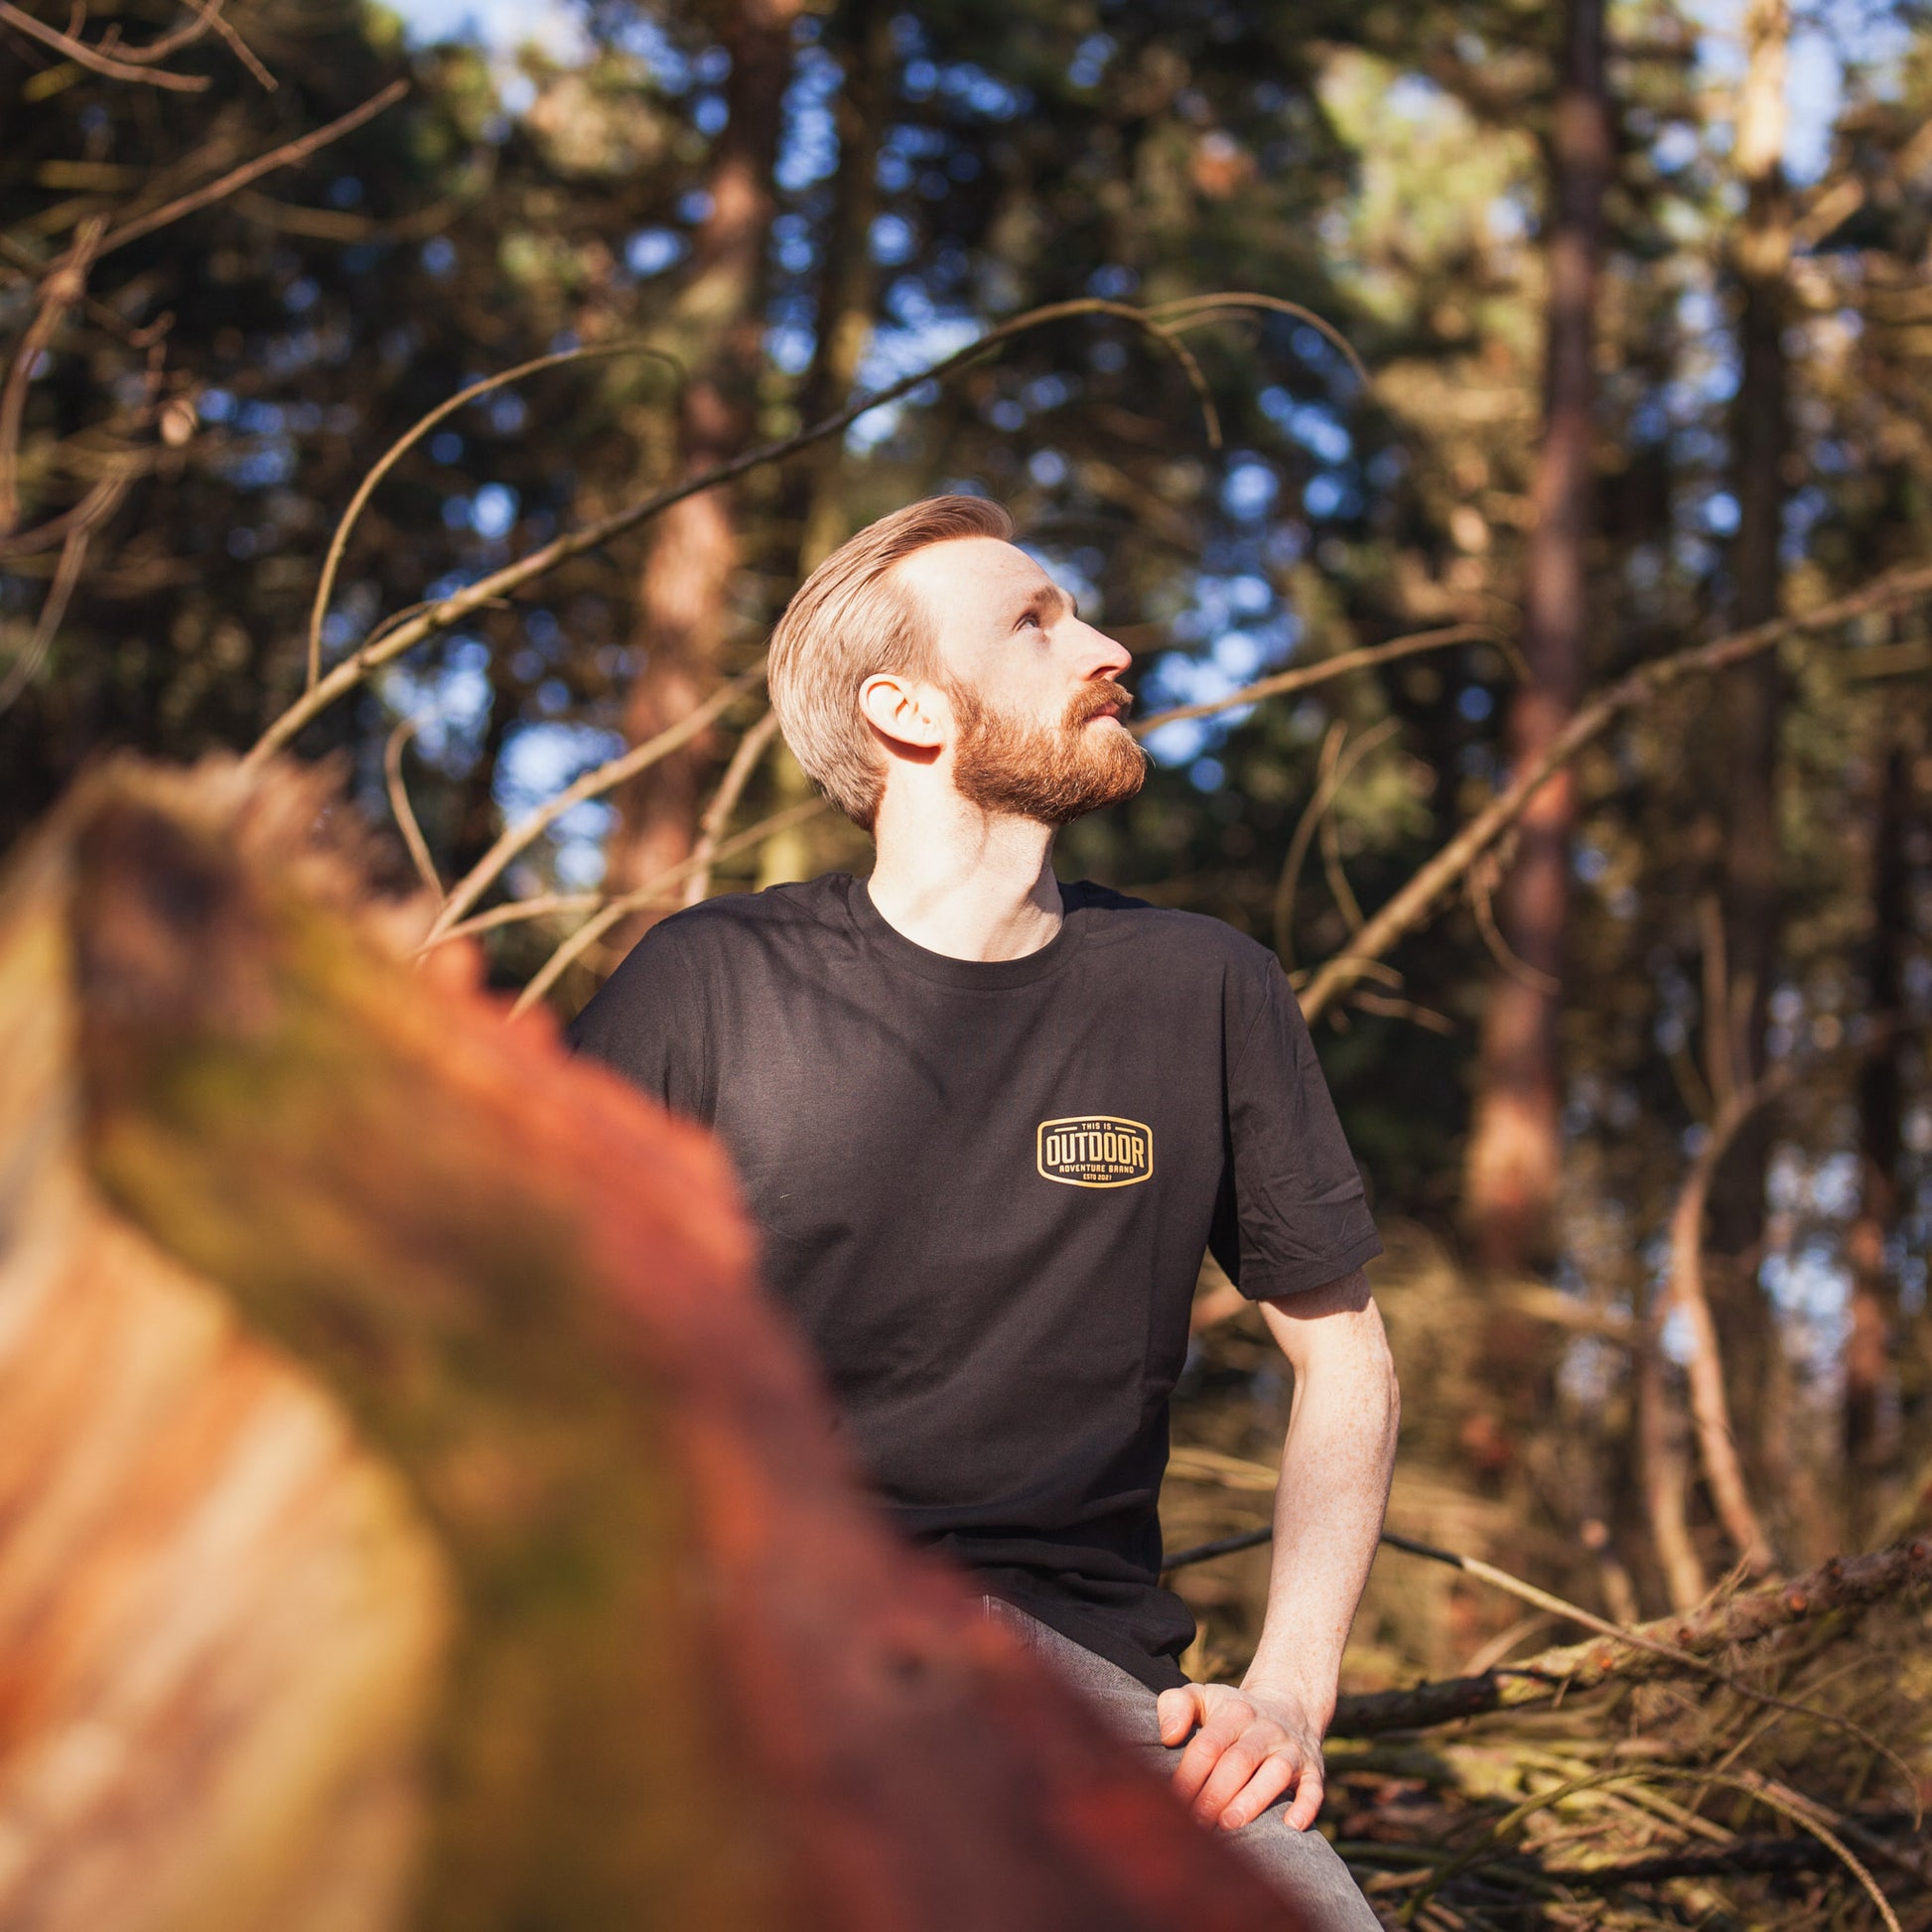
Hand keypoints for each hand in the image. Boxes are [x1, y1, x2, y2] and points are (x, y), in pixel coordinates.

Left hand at [1155, 1681, 1325, 1832]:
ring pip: (1276, 1774)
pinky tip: (1291, 1826)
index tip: (1172, 1801)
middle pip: (1239, 1762)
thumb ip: (1176, 1705)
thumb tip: (1169, 1737)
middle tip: (1196, 1823)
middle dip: (1215, 1794)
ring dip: (1253, 1801)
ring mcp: (1292, 1750)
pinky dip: (1306, 1807)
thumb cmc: (1231, 1711)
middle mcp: (1266, 1730)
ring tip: (1229, 1824)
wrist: (1289, 1705)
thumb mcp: (1203, 1696)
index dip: (1190, 1774)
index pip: (1209, 1745)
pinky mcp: (1314, 1770)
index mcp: (1235, 1712)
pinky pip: (1314, 1788)